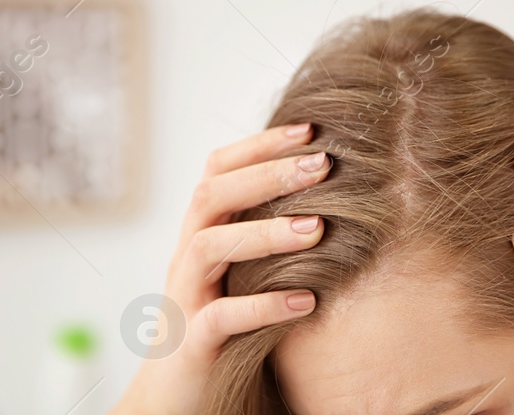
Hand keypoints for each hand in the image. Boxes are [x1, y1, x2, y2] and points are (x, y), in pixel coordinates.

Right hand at [116, 124, 329, 413]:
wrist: (176, 402)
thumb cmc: (224, 333)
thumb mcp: (244, 277)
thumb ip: (269, 239)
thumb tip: (337, 194)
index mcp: (200, 236)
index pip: (217, 171)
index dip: (259, 145)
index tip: (311, 127)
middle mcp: (186, 260)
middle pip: (211, 196)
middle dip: (266, 174)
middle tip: (324, 163)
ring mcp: (185, 300)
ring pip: (208, 248)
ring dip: (264, 233)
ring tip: (317, 229)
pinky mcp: (193, 345)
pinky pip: (220, 318)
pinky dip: (263, 306)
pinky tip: (306, 302)